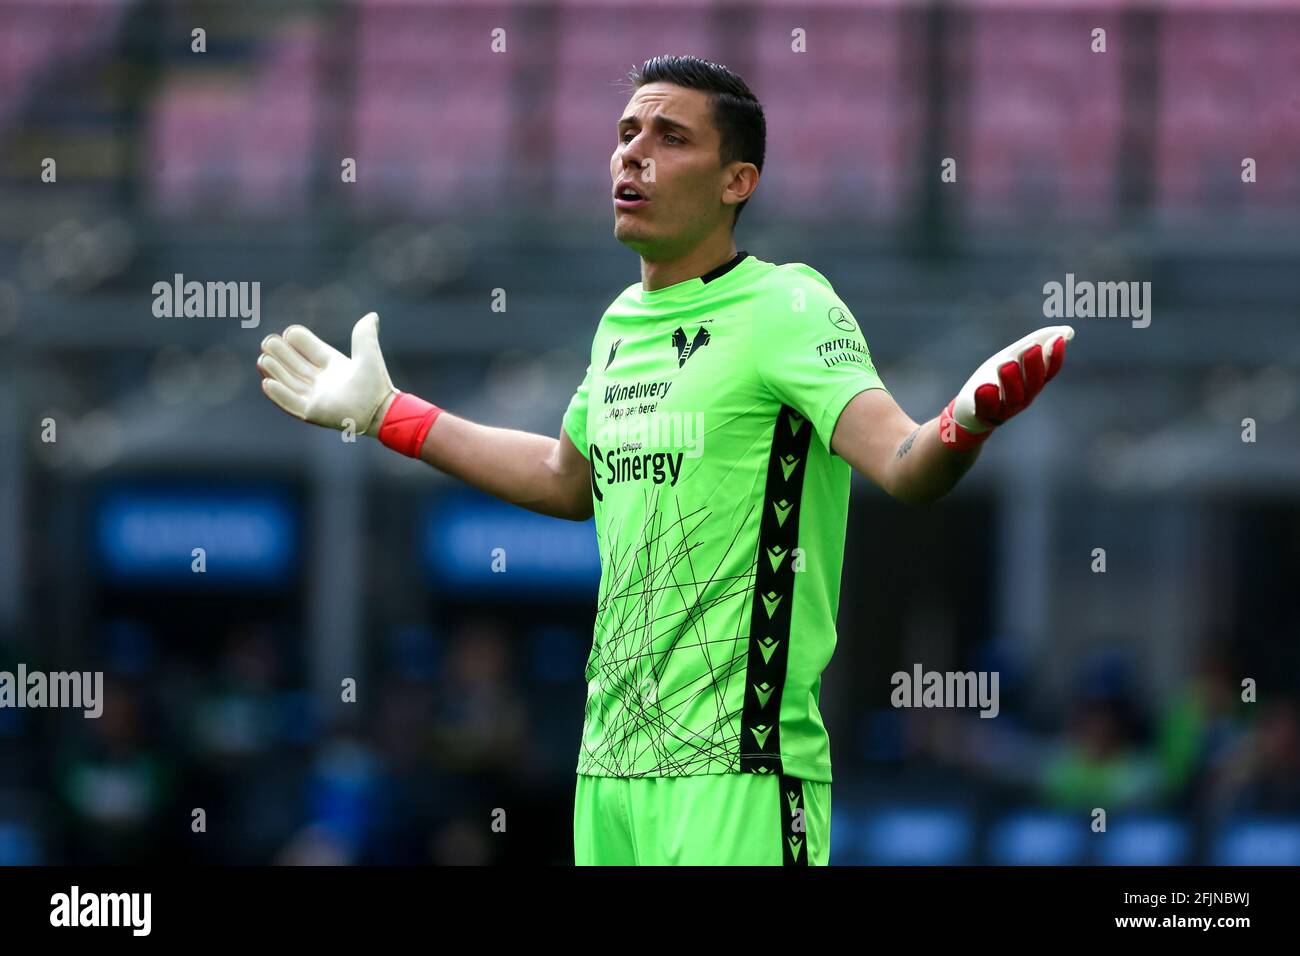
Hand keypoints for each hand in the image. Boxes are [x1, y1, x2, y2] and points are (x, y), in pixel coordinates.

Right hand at [257, 312, 397, 436]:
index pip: (308, 349)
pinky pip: (291, 403)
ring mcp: (315, 397)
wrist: (381, 410)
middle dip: (280, 354)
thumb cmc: (376, 383)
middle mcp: (321, 381)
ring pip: (289, 382)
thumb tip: (372, 315)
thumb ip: (365, 334)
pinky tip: (267, 383)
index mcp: (331, 365)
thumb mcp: (368, 353)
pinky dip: (279, 394)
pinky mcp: (312, 413)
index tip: (289, 332)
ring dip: (275, 371)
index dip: (298, 340)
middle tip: (267, 342)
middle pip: (294, 365)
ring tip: (263, 359)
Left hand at [941, 325, 1072, 448]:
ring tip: (1008, 364)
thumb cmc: (997, 379)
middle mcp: (1023, 397)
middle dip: (1034, 366)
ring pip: (1013, 398)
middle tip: (1032, 347)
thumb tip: (1066, 331)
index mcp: (1033, 383)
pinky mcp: (985, 414)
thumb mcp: (1014, 359)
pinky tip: (985, 387)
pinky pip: (987, 408)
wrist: (972, 410)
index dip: (1055, 357)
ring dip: (1011, 380)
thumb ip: (1035, 346)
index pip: (1048, 372)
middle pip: (1033, 384)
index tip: (1058, 340)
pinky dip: (987, 398)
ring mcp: (1005, 408)